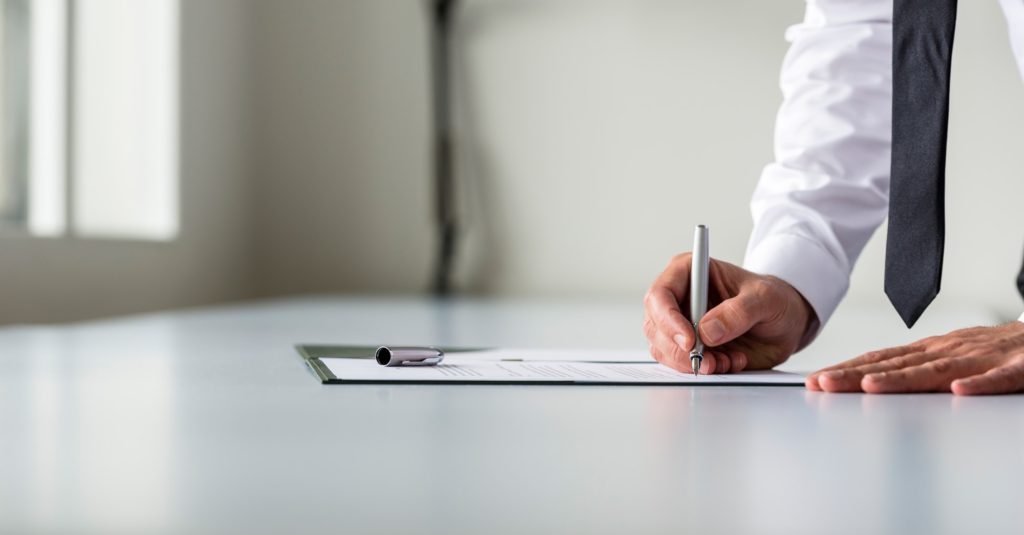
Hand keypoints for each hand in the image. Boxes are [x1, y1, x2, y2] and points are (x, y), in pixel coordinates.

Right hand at [642, 253, 816, 373]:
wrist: (785, 323)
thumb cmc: (774, 300)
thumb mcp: (766, 299)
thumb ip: (739, 311)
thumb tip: (707, 331)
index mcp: (689, 272)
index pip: (660, 295)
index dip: (668, 319)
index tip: (690, 341)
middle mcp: (679, 298)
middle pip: (656, 326)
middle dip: (679, 349)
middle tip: (708, 361)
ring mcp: (680, 324)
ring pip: (663, 348)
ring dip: (692, 362)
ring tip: (725, 361)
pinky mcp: (688, 347)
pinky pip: (680, 364)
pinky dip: (704, 369)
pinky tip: (728, 362)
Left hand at [806, 322, 1023, 394]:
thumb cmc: (997, 350)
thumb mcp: (949, 358)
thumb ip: (915, 369)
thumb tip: (869, 381)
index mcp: (932, 350)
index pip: (881, 360)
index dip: (847, 370)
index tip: (816, 381)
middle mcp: (950, 350)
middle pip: (898, 365)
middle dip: (857, 374)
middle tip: (824, 384)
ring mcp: (983, 358)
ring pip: (939, 370)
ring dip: (903, 378)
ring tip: (871, 386)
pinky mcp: (1020, 367)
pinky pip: (999, 377)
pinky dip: (980, 383)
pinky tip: (960, 390)